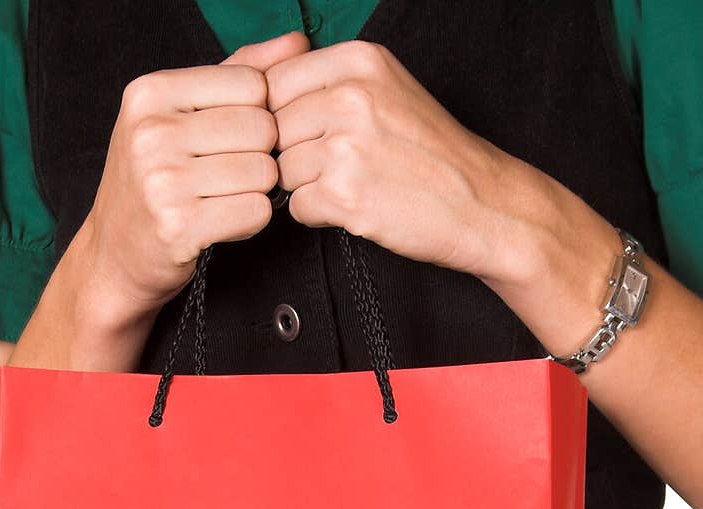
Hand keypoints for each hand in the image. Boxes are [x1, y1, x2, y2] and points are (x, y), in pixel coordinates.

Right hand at [81, 31, 309, 321]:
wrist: (115, 254)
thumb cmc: (154, 181)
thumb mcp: (180, 114)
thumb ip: (238, 73)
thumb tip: (297, 42)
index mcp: (150, 93)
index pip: (251, 84)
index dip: (258, 113)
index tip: (234, 137)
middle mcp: (152, 132)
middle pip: (262, 128)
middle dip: (260, 155)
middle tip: (230, 174)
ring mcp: (162, 180)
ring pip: (263, 173)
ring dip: (257, 191)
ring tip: (224, 198)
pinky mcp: (179, 226)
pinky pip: (255, 212)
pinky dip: (251, 221)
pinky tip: (224, 222)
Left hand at [264, 39, 535, 285]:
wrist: (480, 202)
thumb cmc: (433, 152)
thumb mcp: (387, 88)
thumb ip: (330, 81)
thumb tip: (262, 90)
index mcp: (358, 60)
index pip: (272, 81)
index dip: (277, 116)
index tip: (303, 134)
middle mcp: (349, 96)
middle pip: (273, 129)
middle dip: (293, 153)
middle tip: (335, 166)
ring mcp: (345, 146)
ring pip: (282, 169)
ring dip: (306, 186)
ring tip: (350, 185)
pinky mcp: (344, 194)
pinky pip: (296, 207)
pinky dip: (317, 214)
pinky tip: (353, 206)